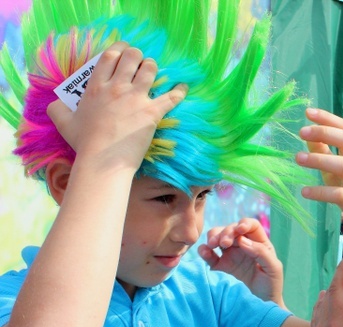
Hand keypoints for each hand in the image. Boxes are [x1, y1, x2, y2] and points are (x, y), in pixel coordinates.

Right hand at [47, 41, 186, 174]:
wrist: (104, 159)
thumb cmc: (84, 143)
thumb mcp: (64, 123)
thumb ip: (58, 109)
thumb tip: (55, 104)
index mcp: (96, 87)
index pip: (109, 56)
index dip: (119, 48)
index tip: (124, 50)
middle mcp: (117, 87)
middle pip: (132, 57)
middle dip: (137, 55)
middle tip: (139, 61)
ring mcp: (136, 98)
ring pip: (150, 69)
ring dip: (153, 67)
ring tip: (154, 70)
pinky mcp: (152, 112)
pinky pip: (171, 97)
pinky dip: (179, 90)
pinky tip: (183, 87)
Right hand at [198, 218, 284, 305]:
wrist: (261, 306)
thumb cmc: (271, 285)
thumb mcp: (273, 268)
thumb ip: (261, 253)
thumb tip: (242, 240)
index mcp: (259, 243)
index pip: (250, 225)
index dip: (244, 224)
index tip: (239, 230)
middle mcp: (243, 245)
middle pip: (231, 229)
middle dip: (226, 232)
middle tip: (224, 243)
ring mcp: (230, 255)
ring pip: (218, 237)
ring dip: (213, 237)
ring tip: (212, 245)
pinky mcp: (219, 266)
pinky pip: (209, 255)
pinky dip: (204, 251)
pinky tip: (204, 252)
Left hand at [296, 108, 342, 247]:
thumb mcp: (335, 171)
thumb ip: (323, 153)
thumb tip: (308, 136)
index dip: (328, 119)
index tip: (307, 112)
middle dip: (325, 133)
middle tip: (302, 132)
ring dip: (320, 160)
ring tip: (297, 159)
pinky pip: (340, 194)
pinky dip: (321, 192)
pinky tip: (304, 191)